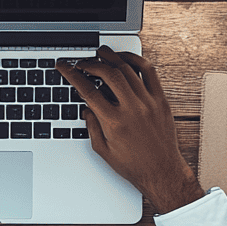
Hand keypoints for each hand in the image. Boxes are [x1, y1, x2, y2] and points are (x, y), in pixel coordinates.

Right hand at [57, 47, 203, 213]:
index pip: (88, 90)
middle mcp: (132, 109)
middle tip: (82, 62)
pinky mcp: (161, 100)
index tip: (65, 67)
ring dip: (112, 57)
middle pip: (108, 73)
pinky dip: (136, 61)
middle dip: (91, 63)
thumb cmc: (133, 165)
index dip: (72, 75)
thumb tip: (86, 107)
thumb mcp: (102, 150)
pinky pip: (149, 72)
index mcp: (114, 122)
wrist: (161, 172)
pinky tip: (126, 59)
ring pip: (129, 69)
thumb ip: (92, 125)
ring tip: (101, 53)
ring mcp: (148, 103)